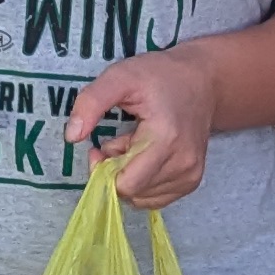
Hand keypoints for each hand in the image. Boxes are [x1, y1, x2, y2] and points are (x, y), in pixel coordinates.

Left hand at [69, 46, 221, 206]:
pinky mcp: (192, 181)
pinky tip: (145, 157)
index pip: (126, 184)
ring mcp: (191, 175)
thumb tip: (72, 137)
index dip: (104, 169)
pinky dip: (143, 183)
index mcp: (166, 138)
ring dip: (129, 177)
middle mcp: (183, 162)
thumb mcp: (119, 77)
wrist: (202, 80)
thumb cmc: (159, 76)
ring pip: (142, 198)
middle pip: (132, 193)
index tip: (101, 145)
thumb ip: (91, 103)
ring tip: (133, 145)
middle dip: (115, 172)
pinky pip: (155, 198)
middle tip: (117, 142)